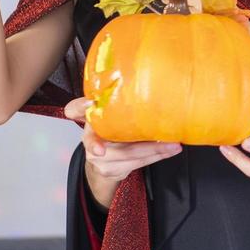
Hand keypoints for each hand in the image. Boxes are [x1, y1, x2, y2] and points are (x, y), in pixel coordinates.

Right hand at [63, 97, 181, 207]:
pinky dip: (155, 157)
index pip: (75, 109)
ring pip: (128, 155)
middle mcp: (89, 137)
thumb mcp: (109, 115)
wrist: (101, 164)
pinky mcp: (110, 170)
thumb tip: (144, 80)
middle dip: (141, 140)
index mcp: (88, 118)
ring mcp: (98, 157)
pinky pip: (136, 164)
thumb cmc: (110, 132)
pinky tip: (169, 151)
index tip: (89, 103)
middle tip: (162, 134)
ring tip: (173, 144)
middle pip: (113, 138)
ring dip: (155, 150)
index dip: (80, 106)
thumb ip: (116, 100)